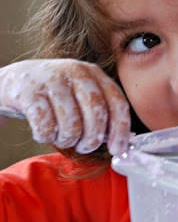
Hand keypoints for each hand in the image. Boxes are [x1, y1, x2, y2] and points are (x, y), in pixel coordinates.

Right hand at [0, 59, 129, 154]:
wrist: (13, 81)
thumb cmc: (55, 95)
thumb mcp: (80, 96)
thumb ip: (101, 113)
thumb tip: (120, 143)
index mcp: (94, 73)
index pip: (117, 103)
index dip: (121, 130)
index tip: (117, 149)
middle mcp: (76, 71)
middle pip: (97, 114)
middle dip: (92, 139)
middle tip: (83, 146)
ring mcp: (52, 79)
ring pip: (72, 124)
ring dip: (67, 140)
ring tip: (61, 136)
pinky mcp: (30, 91)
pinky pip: (46, 127)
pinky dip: (45, 137)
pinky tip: (42, 132)